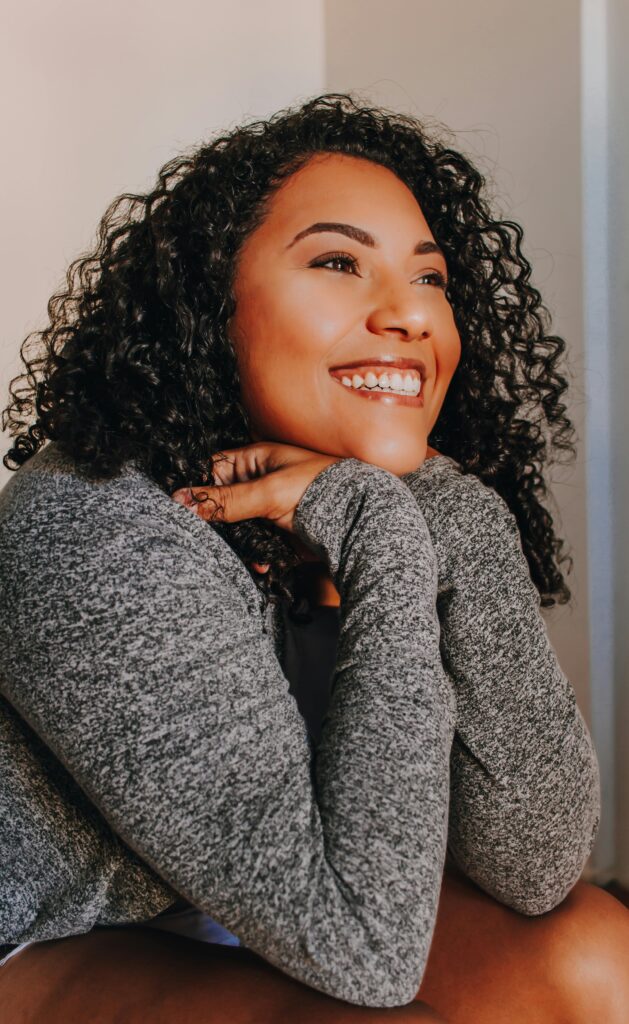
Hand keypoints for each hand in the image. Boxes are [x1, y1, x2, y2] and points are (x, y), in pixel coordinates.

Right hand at [171, 443, 341, 546]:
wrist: (357, 521)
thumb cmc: (319, 491)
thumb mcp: (267, 492)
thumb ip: (224, 501)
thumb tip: (180, 500)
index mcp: (255, 460)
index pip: (212, 471)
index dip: (198, 489)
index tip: (185, 509)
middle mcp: (258, 483)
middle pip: (220, 504)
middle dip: (217, 523)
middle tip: (214, 537)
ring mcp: (267, 509)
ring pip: (235, 528)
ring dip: (237, 542)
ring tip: (246, 551)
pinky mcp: (277, 533)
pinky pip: (254, 544)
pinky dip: (255, 554)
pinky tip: (262, 562)